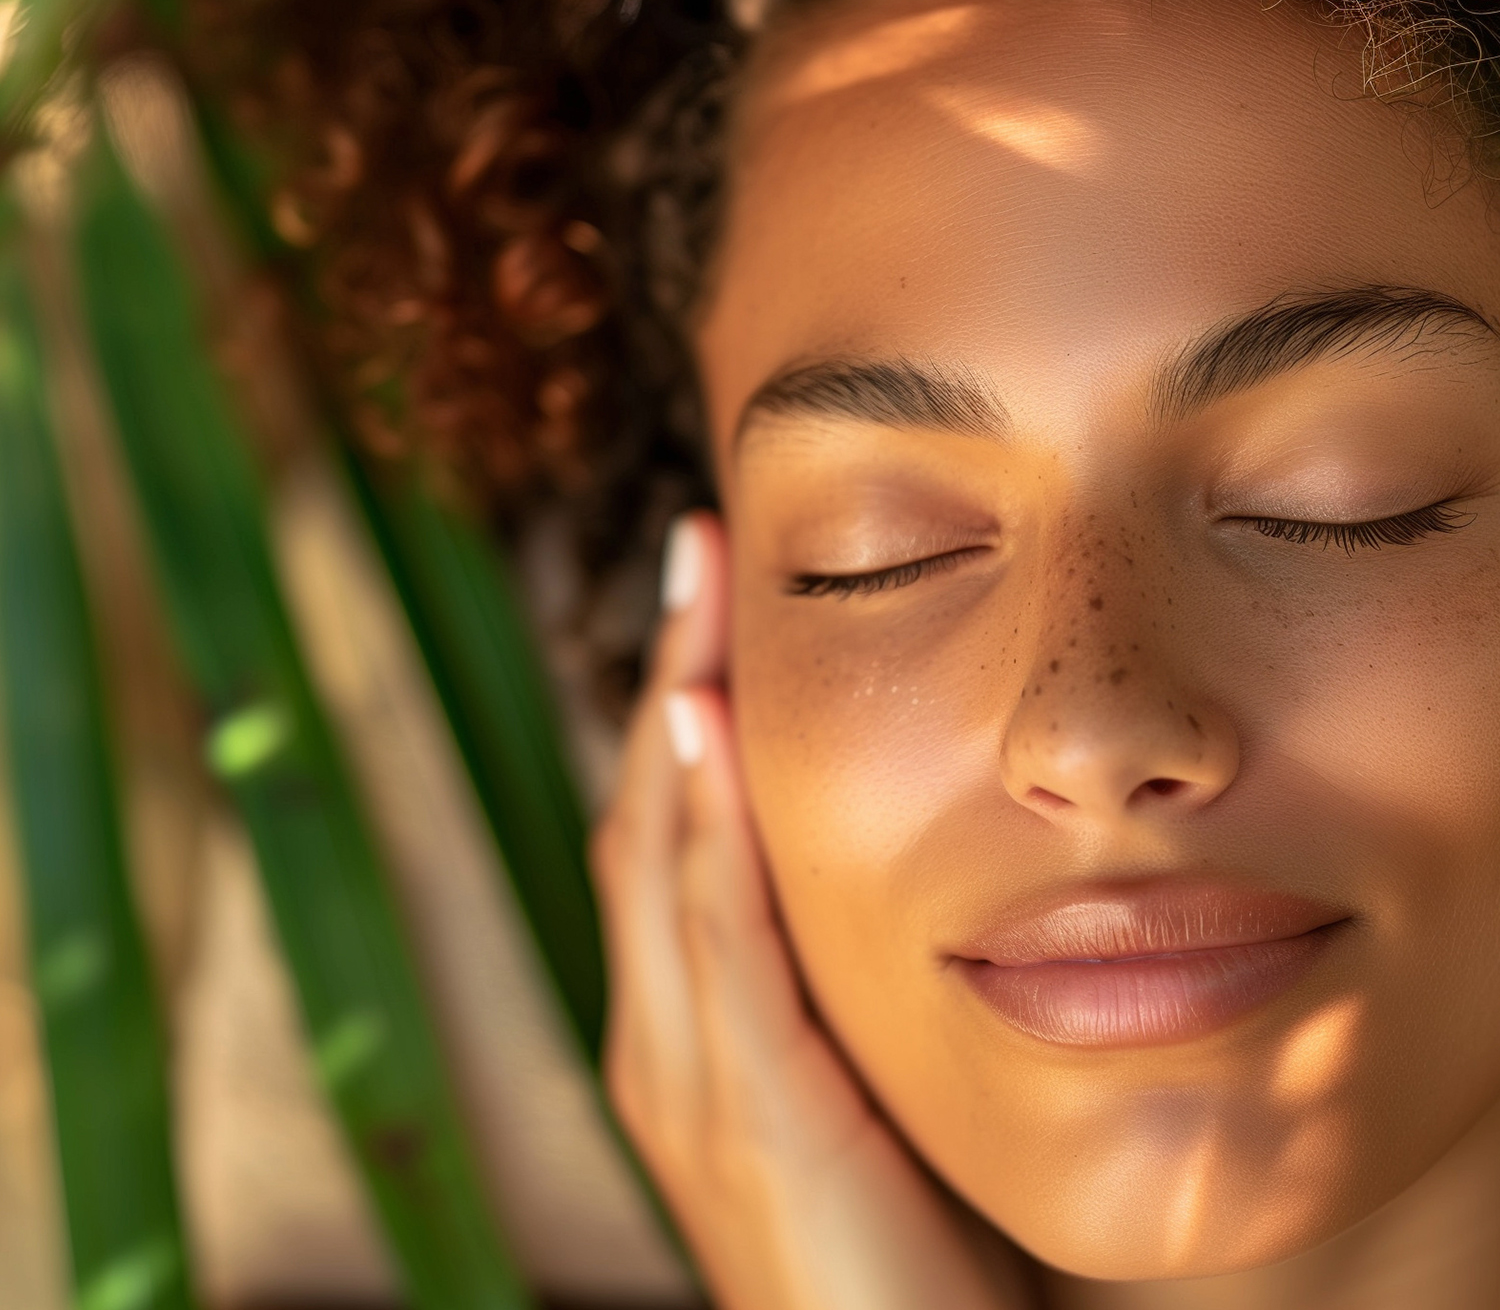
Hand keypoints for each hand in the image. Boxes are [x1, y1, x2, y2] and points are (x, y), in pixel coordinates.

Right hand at [591, 512, 1032, 1309]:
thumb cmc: (906, 1257)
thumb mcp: (869, 1089)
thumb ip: (856, 991)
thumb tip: (927, 862)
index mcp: (693, 1030)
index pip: (676, 835)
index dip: (689, 708)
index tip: (723, 593)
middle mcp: (662, 1039)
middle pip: (648, 817)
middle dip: (671, 671)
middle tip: (698, 542)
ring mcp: (683, 1077)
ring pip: (659, 854)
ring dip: (677, 710)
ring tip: (697, 583)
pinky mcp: (739, 1115)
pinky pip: (712, 942)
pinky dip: (699, 829)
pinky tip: (700, 728)